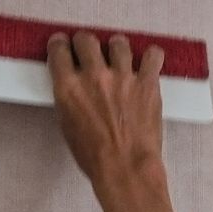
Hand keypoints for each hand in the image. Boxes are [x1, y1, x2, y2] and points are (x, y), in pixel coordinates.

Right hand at [46, 31, 164, 186]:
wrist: (125, 171)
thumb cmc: (97, 159)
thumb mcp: (68, 129)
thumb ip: (69, 100)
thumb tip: (72, 88)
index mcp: (69, 89)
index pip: (59, 51)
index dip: (61, 46)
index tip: (64, 46)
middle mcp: (94, 77)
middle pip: (86, 40)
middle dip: (86, 44)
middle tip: (89, 51)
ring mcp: (122, 77)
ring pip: (118, 43)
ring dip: (117, 49)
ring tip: (119, 58)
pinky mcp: (146, 82)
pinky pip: (152, 56)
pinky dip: (151, 57)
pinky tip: (147, 64)